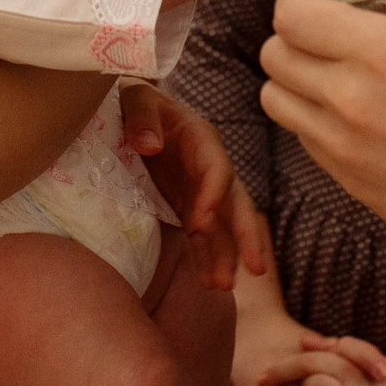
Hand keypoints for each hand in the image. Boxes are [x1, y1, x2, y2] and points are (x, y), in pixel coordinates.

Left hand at [119, 83, 270, 289]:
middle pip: (235, 202)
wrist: (130, 112)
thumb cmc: (133, 101)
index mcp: (199, 138)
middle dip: (244, 236)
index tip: (200, 224)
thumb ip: (141, 117)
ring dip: (226, 256)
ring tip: (223, 286)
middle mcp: (209, 166)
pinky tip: (210, 283)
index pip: (216, 168)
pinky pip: (205, 236)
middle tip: (255, 268)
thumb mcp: (134, 99)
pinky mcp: (189, 206)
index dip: (213, 195)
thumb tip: (150, 145)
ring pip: (224, 226)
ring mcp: (201, 189)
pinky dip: (208, 258)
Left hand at [258, 0, 385, 251]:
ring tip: (325, 76)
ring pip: (274, 96)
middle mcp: (347, 94)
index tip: (322, 1)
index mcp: (377, 50)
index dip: (297, 2)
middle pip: (273, 54)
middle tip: (321, 36)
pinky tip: (343, 113)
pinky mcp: (339, 175)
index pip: (291, 16)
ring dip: (291, 80)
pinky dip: (309, 117)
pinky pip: (299, 134)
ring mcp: (338, 139)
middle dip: (292, 38)